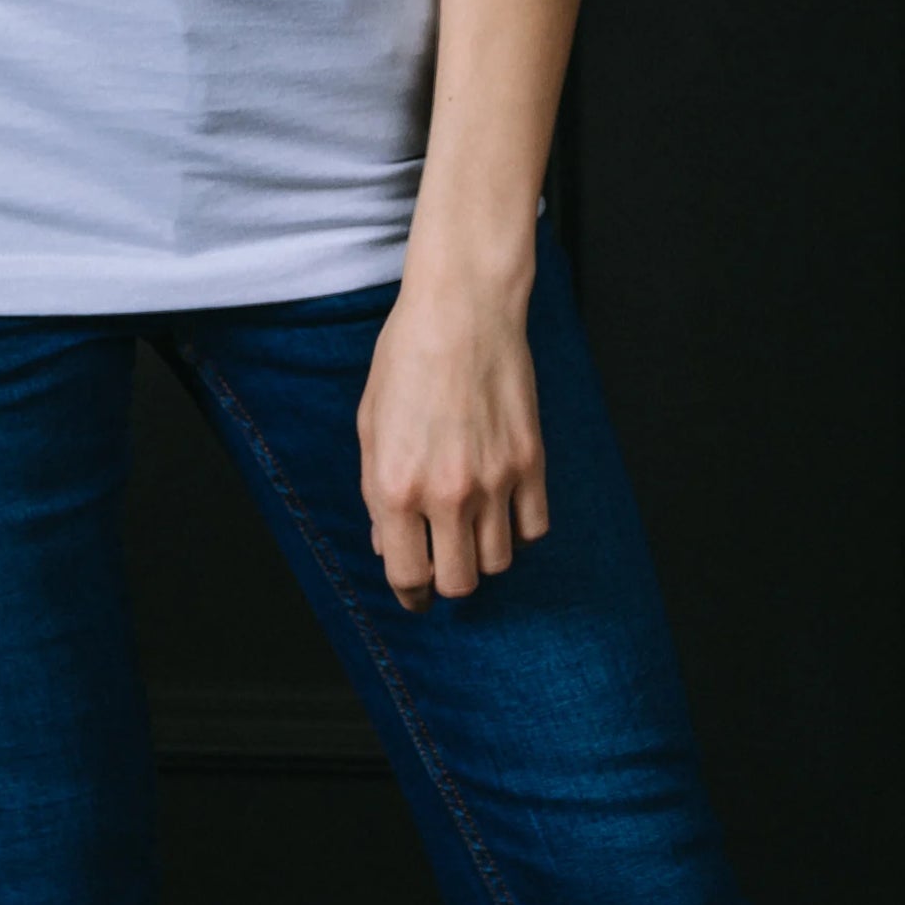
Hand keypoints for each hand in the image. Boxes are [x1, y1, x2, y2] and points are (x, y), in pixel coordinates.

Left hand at [355, 269, 552, 610]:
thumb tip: (390, 547)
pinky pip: (534, 529)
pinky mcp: (532, 462)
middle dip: (446, 582)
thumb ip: (377, 495)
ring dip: (482, 555)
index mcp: (395, 487)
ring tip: (470, 530)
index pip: (408, 577)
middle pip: (458, 583)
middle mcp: (446, 493)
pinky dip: (518, 531)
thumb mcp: (371, 427)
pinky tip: (502, 510)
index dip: (410, 596)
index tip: (416, 595)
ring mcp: (495, 480)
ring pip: (499, 563)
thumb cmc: (406, 359)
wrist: (463, 309)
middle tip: (443, 563)